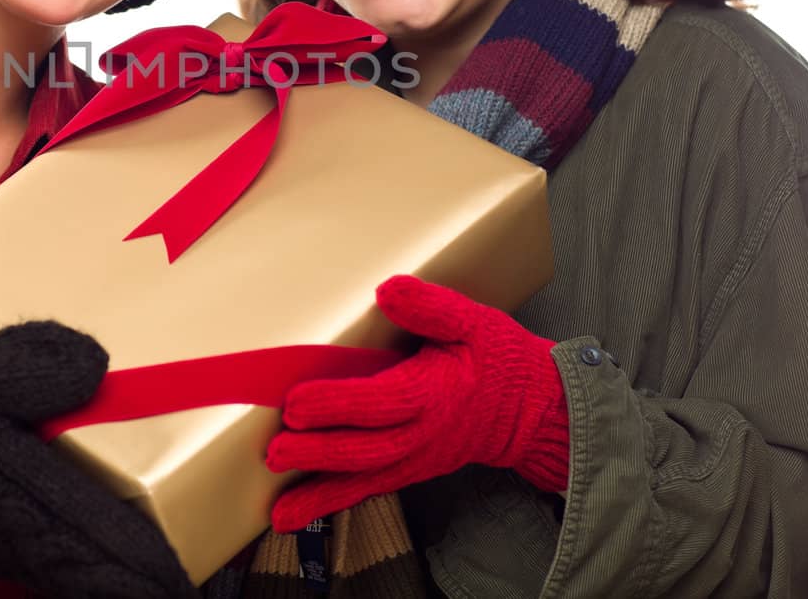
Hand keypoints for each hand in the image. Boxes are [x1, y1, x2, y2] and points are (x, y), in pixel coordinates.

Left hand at [266, 276, 568, 531]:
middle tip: (277, 451)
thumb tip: (388, 290)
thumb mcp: (472, 322)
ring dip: (319, 493)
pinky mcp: (408, 470)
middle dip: (319, 451)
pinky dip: (330, 505)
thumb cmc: (498, 361)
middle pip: (366, 448)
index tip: (297, 402)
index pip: (381, 401)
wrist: (531, 412)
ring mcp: (415, 459)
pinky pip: (367, 491)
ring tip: (279, 510)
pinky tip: (294, 517)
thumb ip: (430, 308)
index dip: (338, 403)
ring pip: (363, 479)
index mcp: (434, 393)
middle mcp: (422, 435)